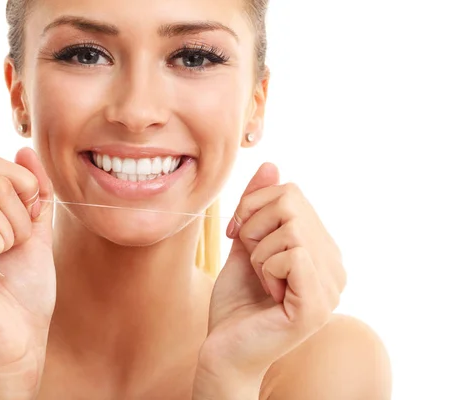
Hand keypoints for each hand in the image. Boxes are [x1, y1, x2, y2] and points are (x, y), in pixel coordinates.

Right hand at [0, 147, 54, 395]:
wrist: (22, 339)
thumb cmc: (26, 291)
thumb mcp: (38, 231)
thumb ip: (34, 192)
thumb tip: (24, 149)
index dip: (26, 186)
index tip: (31, 221)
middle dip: (24, 212)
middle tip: (16, 246)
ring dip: (14, 232)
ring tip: (4, 259)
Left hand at [197, 163, 345, 384]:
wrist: (224, 349)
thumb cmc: (236, 301)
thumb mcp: (244, 242)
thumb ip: (257, 205)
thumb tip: (271, 164)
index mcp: (321, 250)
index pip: (291, 192)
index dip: (253, 208)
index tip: (239, 236)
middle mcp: (334, 266)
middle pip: (291, 203)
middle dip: (253, 228)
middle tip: (251, 261)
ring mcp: (330, 286)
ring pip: (291, 227)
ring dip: (258, 252)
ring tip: (262, 281)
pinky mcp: (317, 305)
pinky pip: (292, 254)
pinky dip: (266, 268)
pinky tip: (270, 294)